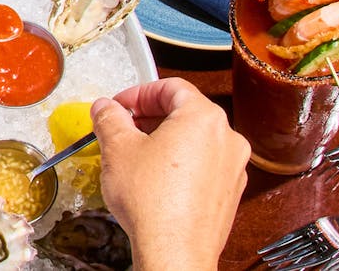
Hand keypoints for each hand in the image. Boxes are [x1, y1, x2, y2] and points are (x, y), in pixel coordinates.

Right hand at [91, 78, 249, 269]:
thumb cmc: (153, 203)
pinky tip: (156, 180)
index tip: (120, 105)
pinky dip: (180, 164)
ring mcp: (232, 167)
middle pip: (186, 112)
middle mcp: (227, 138)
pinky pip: (204, 166)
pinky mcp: (229, 193)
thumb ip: (110, 119)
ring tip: (136, 154)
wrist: (175, 252)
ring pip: (196, 140)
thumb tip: (105, 108)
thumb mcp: (118, 149)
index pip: (171, 87)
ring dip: (165, 140)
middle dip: (150, 116)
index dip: (139, 93)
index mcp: (204, 117)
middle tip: (124, 127)